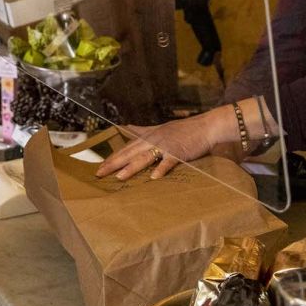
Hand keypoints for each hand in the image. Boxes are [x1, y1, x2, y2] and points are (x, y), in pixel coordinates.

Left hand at [95, 111, 224, 180]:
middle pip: (131, 152)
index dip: (113, 157)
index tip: (99, 166)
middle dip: (114, 163)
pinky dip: (161, 169)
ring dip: (132, 167)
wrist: (206, 126)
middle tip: (100, 173)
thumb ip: (142, 130)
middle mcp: (154, 139)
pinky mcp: (178, 152)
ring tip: (120, 177)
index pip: (127, 147)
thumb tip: (127, 127)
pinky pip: (168, 162)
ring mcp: (166, 145)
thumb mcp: (160, 128)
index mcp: (149, 136)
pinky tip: (153, 178)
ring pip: (145, 157)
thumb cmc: (184, 129)